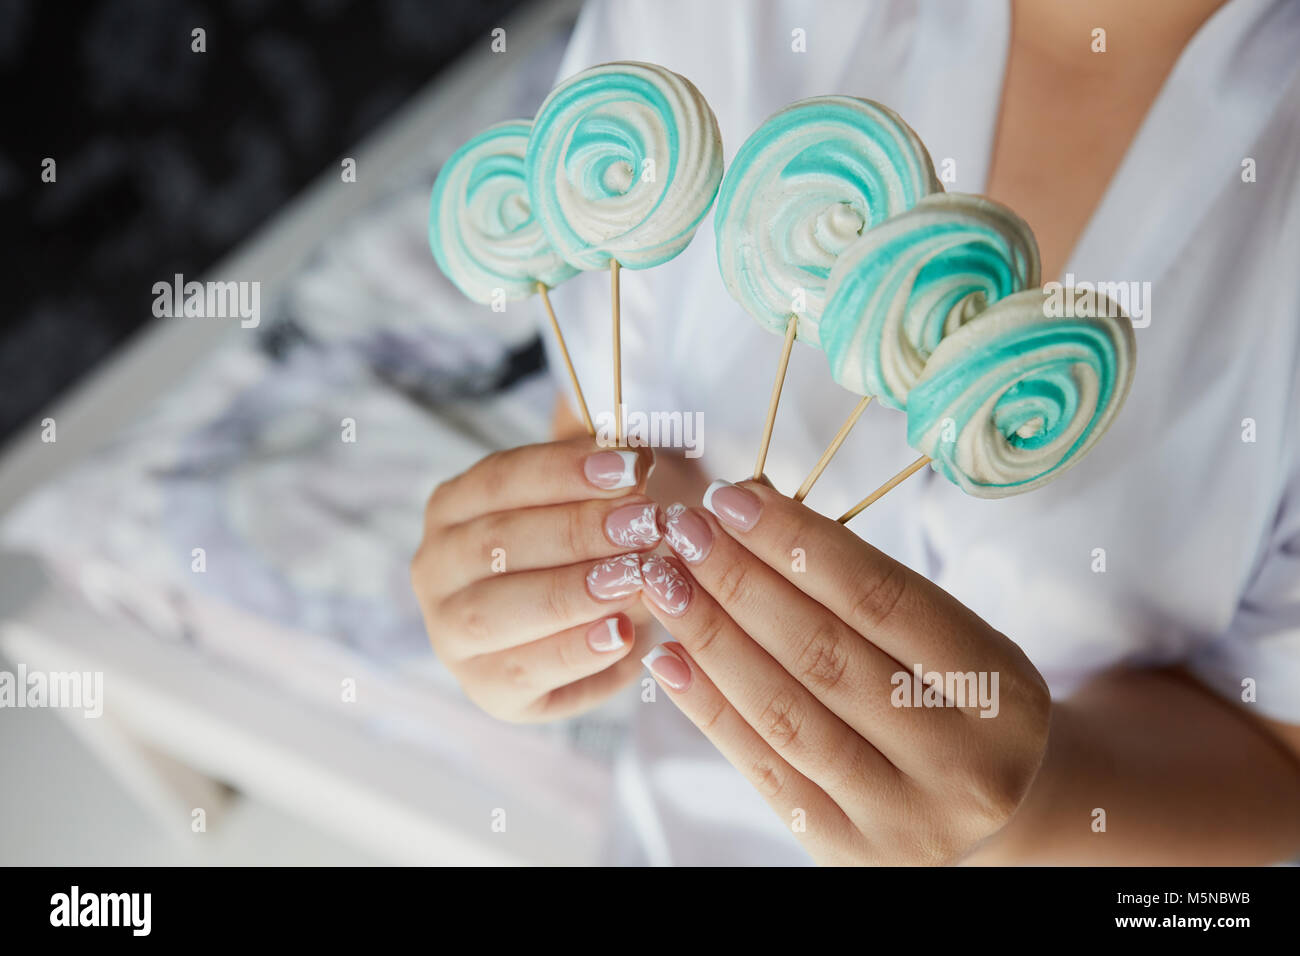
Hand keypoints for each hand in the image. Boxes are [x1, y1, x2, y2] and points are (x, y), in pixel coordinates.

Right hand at [411, 438, 659, 721]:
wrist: (590, 622)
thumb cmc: (589, 544)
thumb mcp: (592, 496)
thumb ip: (604, 471)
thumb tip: (633, 453)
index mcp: (452, 508)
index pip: (498, 479)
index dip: (565, 471)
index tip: (635, 465)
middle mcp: (435, 569)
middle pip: (495, 543)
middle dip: (577, 531)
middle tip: (645, 523)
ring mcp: (450, 635)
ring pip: (496, 611)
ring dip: (572, 592)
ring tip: (637, 578)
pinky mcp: (485, 689)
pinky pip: (522, 673)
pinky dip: (575, 653)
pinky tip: (624, 635)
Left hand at [637, 480, 1051, 864]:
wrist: (998, 814)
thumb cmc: (963, 701)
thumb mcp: (957, 640)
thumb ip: (869, 591)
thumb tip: (752, 514)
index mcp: (999, 691)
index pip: (881, 599)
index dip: (798, 542)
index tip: (733, 497)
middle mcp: (959, 762)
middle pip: (824, 653)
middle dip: (740, 581)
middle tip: (682, 530)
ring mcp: (901, 816)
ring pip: (785, 712)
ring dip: (712, 638)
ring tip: (665, 582)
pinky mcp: (844, 850)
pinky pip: (763, 769)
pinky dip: (708, 708)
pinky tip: (669, 657)